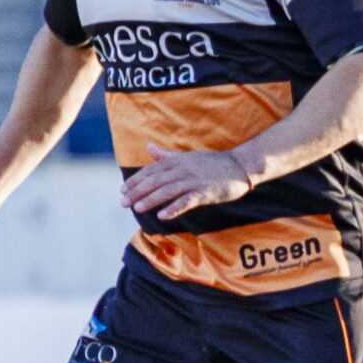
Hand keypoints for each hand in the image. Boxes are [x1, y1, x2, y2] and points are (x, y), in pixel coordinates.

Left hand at [121, 144, 258, 220]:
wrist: (240, 166)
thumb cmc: (212, 163)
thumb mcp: (187, 157)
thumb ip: (166, 155)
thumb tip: (149, 147)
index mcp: (177, 161)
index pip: (151, 171)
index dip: (135, 181)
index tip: (122, 190)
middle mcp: (182, 169)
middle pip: (155, 181)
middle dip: (138, 192)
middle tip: (124, 202)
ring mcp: (194, 181)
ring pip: (167, 190)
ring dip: (151, 199)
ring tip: (137, 208)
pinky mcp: (205, 192)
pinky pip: (186, 201)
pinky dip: (174, 208)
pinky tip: (162, 216)